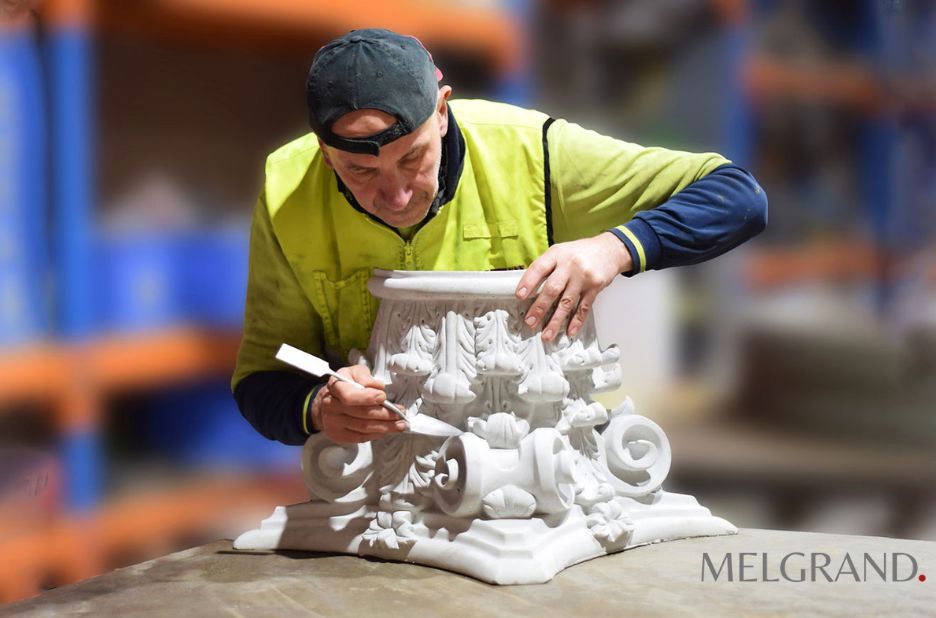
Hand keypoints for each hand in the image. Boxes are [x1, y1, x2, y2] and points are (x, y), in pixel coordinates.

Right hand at [310, 365, 406, 443]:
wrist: (330, 401)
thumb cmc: (346, 385)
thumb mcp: (354, 372)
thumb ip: (365, 376)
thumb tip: (377, 387)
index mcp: (336, 387)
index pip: (349, 395)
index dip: (367, 397)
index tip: (383, 397)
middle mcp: (331, 405)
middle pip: (361, 413)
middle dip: (385, 414)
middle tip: (400, 413)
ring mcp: (333, 422)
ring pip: (363, 427)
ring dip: (385, 426)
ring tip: (399, 424)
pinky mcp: (338, 435)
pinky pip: (360, 437)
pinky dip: (376, 434)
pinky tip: (386, 429)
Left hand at [515, 231, 632, 341]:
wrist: (609, 249)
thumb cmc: (580, 252)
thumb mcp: (560, 251)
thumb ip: (546, 267)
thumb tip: (528, 289)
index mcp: (557, 254)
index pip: (539, 268)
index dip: (528, 282)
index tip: (519, 296)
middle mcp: (570, 265)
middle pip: (552, 289)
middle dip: (540, 308)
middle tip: (530, 322)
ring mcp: (583, 277)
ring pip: (567, 302)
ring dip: (555, 321)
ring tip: (547, 334)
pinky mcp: (595, 288)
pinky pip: (584, 307)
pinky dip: (576, 321)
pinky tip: (570, 331)